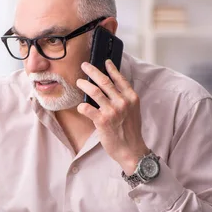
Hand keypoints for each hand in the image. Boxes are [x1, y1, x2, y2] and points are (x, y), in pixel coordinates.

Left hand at [76, 60, 148, 174]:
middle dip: (92, 71)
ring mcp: (112, 111)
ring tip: (79, 82)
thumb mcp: (133, 110)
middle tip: (84, 65)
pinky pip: (87, 108)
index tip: (105, 61)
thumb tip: (112, 87)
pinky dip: (81, 106)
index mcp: (131, 98)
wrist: (131, 149)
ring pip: (94, 91)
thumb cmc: (130, 131)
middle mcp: (122, 102)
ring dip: (84, 84)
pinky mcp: (102, 120)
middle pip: (104, 81)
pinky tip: (80, 107)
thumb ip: (124, 98)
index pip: (120, 79)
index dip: (111, 69)